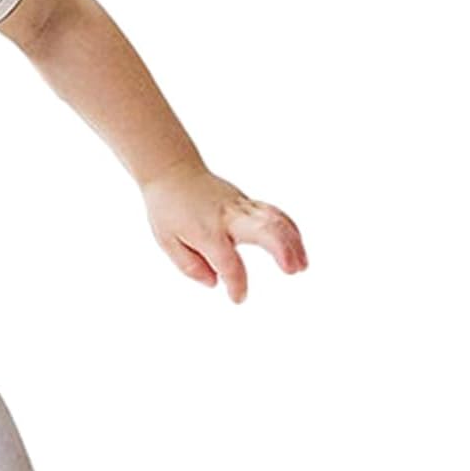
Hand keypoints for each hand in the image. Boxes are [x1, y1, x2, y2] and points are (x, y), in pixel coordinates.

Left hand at [142, 160, 307, 303]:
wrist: (173, 172)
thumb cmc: (168, 209)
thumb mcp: (167, 241)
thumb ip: (190, 265)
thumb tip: (214, 283)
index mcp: (206, 231)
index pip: (227, 261)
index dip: (236, 283)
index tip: (238, 299)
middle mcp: (228, 217)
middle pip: (263, 229)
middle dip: (282, 250)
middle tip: (293, 271)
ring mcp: (241, 206)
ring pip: (274, 219)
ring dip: (293, 241)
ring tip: (302, 265)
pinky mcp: (247, 202)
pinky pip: (273, 213)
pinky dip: (289, 228)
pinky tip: (297, 245)